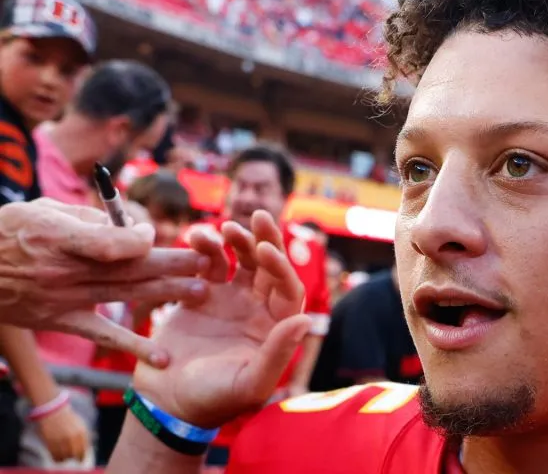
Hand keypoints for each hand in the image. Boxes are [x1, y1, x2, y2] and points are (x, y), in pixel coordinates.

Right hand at [0, 198, 209, 365]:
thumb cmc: (6, 232)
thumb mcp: (40, 210)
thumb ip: (87, 217)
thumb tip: (127, 226)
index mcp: (59, 237)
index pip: (113, 243)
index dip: (140, 238)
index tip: (151, 233)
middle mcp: (64, 271)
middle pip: (130, 268)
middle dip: (173, 263)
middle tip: (210, 261)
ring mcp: (63, 298)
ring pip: (124, 295)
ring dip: (165, 293)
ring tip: (201, 292)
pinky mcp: (60, 320)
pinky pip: (103, 336)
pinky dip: (133, 346)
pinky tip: (162, 356)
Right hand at [37, 404, 88, 462]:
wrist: (53, 410)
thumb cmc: (67, 417)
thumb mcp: (80, 424)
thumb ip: (85, 435)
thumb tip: (89, 445)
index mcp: (82, 433)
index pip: (84, 450)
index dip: (81, 455)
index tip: (79, 457)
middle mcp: (73, 438)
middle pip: (75, 455)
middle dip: (73, 457)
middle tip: (71, 456)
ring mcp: (61, 441)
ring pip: (66, 457)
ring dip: (65, 458)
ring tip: (63, 454)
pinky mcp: (51, 443)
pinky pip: (56, 457)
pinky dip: (57, 458)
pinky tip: (57, 455)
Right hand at [133, 210, 311, 427]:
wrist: (168, 405)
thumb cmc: (214, 401)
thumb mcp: (249, 383)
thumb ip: (277, 353)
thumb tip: (305, 319)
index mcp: (275, 326)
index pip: (287, 287)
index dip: (281, 266)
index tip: (266, 249)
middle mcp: (256, 309)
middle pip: (267, 266)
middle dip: (264, 240)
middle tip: (259, 215)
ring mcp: (227, 301)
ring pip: (238, 260)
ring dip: (234, 241)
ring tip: (222, 229)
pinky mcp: (198, 297)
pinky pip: (205, 266)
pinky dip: (202, 250)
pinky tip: (195, 239)